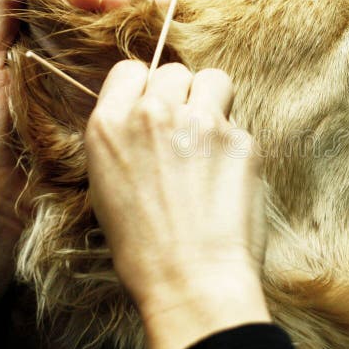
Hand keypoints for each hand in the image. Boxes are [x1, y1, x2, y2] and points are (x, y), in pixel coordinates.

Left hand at [0, 0, 138, 304]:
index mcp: (18, 47)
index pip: (44, 2)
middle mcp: (54, 61)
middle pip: (81, 16)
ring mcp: (83, 83)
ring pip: (108, 36)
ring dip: (118, 13)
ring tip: (120, 4)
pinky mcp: (108, 105)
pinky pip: (129, 69)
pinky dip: (144, 41)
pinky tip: (156, 17)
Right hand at [85, 62, 268, 348]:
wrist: (190, 279)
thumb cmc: (143, 248)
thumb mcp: (107, 187)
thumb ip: (125, 140)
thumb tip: (148, 117)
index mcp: (110, 125)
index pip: (131, 69)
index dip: (146, 87)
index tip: (156, 107)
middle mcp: (154, 114)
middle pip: (174, 71)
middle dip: (181, 94)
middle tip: (187, 131)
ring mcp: (201, 122)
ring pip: (215, 80)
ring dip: (214, 100)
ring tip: (211, 138)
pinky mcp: (241, 139)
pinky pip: (239, 124)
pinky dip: (235, 144)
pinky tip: (228, 178)